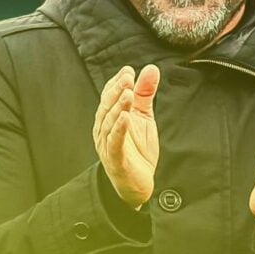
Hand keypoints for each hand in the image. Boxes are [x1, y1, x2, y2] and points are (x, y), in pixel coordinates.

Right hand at [93, 65, 160, 209]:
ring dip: (119, 107)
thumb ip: (145, 94)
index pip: (109, 96)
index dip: (117, 83)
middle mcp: (103, 129)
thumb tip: (151, 69)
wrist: (135, 184)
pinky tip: (126, 118)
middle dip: (116, 91)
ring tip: (129, 94)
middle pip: (106, 106)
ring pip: (109, 122)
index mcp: (108, 118)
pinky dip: (119, 129)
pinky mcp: (115, 158)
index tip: (128, 70)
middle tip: (128, 78)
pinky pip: (115, 142)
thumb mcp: (144, 118)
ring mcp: (107, 144)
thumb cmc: (136, 150)